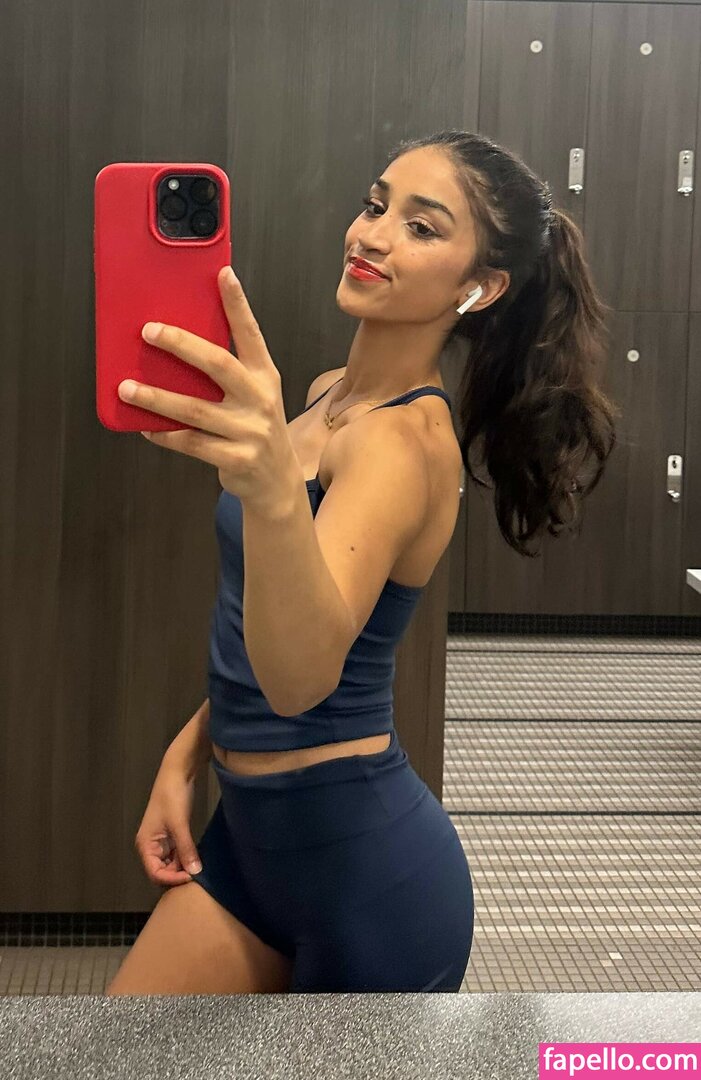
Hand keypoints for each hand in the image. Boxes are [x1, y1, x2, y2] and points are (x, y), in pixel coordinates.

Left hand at [117, 265, 298, 515]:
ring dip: (156, 397)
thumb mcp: (253, 395)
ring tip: (126, 387)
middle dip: (181, 344)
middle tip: (147, 330)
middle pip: (218, 364)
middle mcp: (260, 399)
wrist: (277, 481)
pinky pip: (190, 443)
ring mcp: (249, 431)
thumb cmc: (255, 428)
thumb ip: (226, 372)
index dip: (237, 304)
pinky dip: (163, 433)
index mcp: (264, 376)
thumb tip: (175, 345)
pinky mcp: (236, 458)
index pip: (251, 334)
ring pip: (194, 409)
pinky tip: (144, 426)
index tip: (222, 274)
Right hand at [134, 756, 202, 887]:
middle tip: (197, 875)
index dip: (171, 879)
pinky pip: (178, 854)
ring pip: (171, 864)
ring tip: (199, 867)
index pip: (155, 873)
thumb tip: (194, 872)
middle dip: (178, 875)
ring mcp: (162, 841)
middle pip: (162, 871)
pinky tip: (198, 858)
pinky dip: (187, 857)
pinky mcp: (173, 835)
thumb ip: (186, 849)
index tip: (190, 877)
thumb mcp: (179, 824)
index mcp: (146, 844)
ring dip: (184, 867)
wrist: (178, 772)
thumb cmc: (172, 795)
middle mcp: (151, 846)